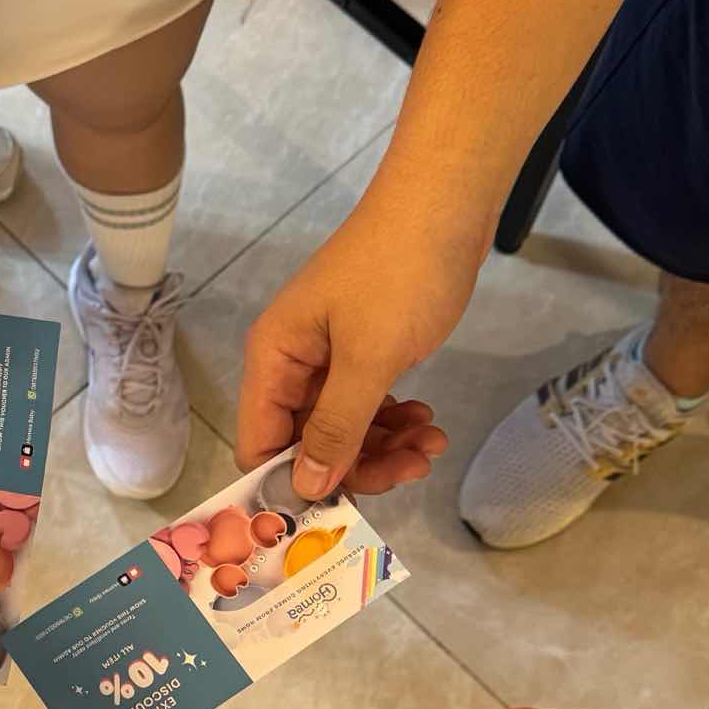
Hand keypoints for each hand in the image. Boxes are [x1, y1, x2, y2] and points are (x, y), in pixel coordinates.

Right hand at [237, 187, 467, 495]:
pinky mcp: (365, 348)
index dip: (292, 482)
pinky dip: (394, 420)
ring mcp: (330, 356)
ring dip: (384, 445)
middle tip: (411, 470)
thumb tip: (305, 489)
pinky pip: (368, 403)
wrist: (446, 198)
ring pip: (343, 426)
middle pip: (306, 441)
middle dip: (356, 464)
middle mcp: (292, 363)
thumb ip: (336, 428)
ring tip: (431, 445)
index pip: (261, 443)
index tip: (340, 510)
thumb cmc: (399, 273)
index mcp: (274, 359)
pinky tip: (427, 422)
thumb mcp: (367, 359)